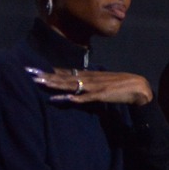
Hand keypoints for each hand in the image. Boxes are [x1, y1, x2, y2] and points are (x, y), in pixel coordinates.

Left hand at [26, 67, 152, 105]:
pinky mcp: (100, 96)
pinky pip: (83, 98)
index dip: (51, 71)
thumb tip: (79, 89)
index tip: (36, 70)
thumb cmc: (122, 86)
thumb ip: (91, 84)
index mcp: (90, 75)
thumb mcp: (104, 83)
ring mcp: (94, 87)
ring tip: (39, 82)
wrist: (138, 88)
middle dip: (46, 76)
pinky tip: (62, 99)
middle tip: (30, 73)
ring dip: (54, 84)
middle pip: (64, 77)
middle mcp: (89, 79)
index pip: (67, 72)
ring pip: (70, 84)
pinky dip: (72, 98)